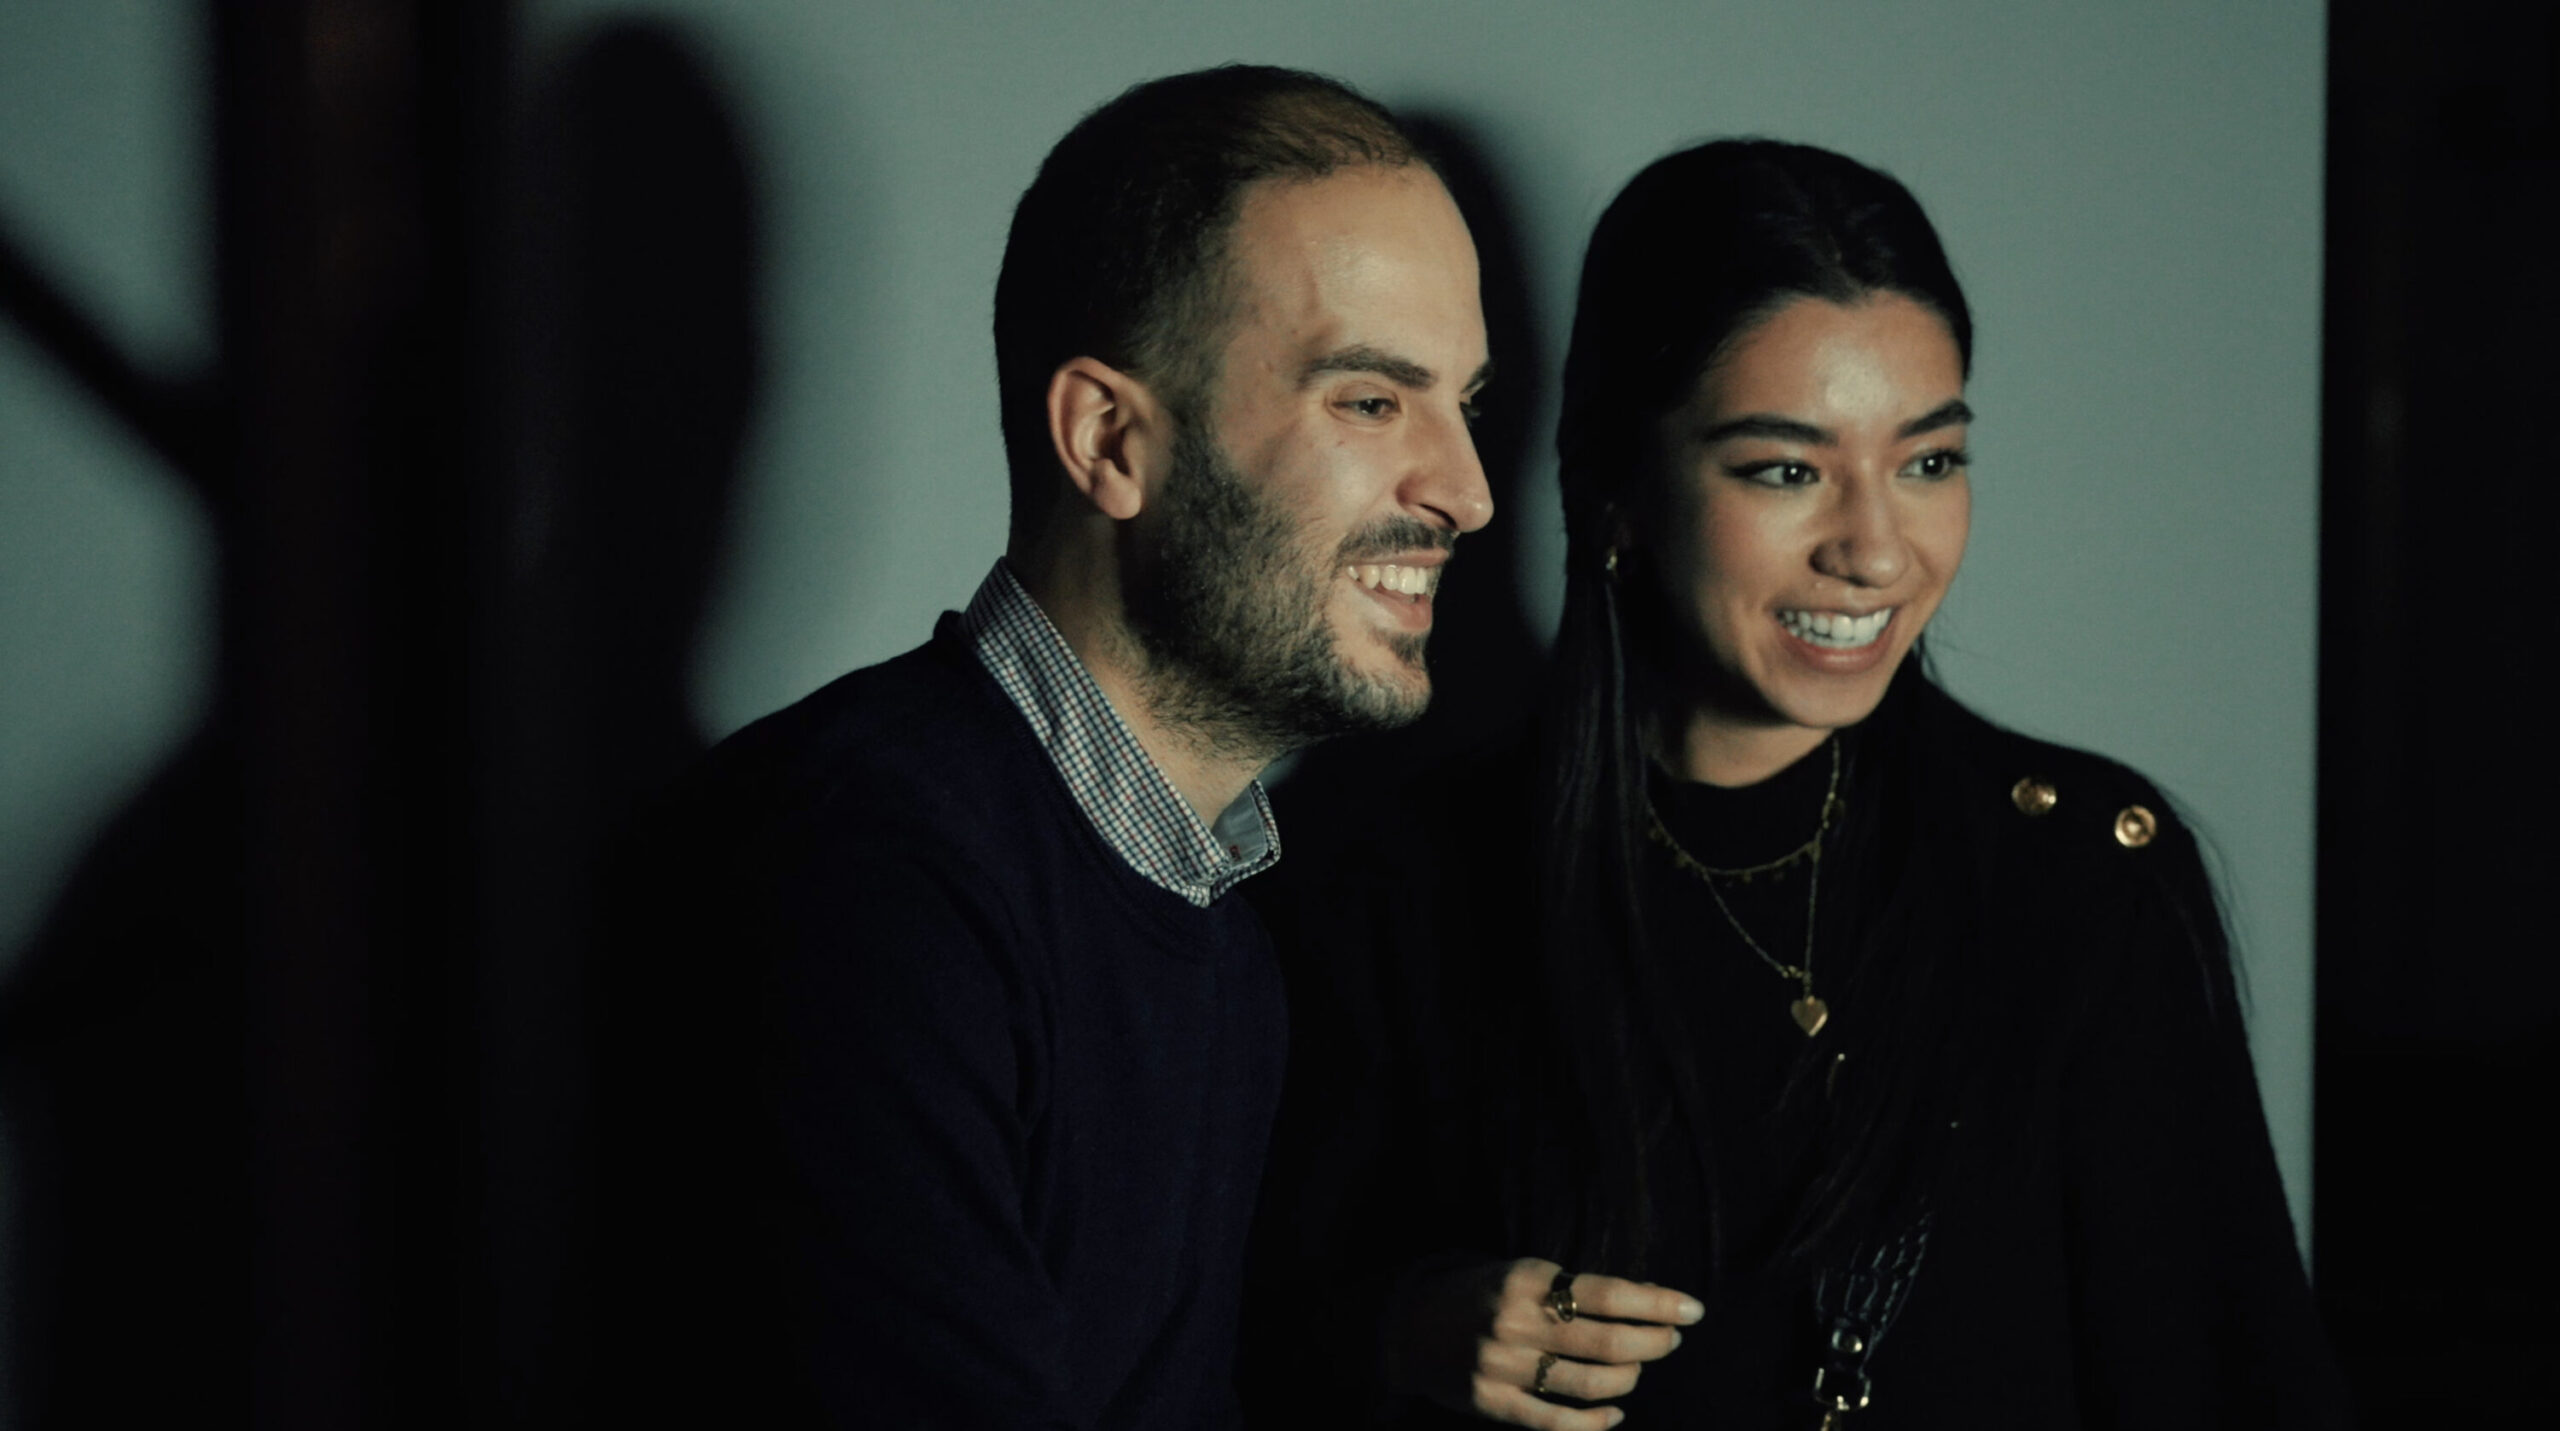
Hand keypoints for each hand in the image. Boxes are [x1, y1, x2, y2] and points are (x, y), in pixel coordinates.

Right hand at [1387, 1257, 1703, 1429]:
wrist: (1408, 1324)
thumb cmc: (1479, 1291)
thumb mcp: (1520, 1271)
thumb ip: (1571, 1287)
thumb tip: (1647, 1302)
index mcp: (1526, 1280)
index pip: (1608, 1293)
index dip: (1658, 1304)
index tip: (1693, 1309)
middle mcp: (1516, 1323)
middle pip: (1607, 1343)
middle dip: (1653, 1343)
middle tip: (1670, 1340)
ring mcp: (1503, 1367)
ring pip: (1589, 1385)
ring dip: (1628, 1379)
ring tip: (1637, 1368)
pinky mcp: (1491, 1403)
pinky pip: (1555, 1422)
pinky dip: (1594, 1423)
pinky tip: (1613, 1415)